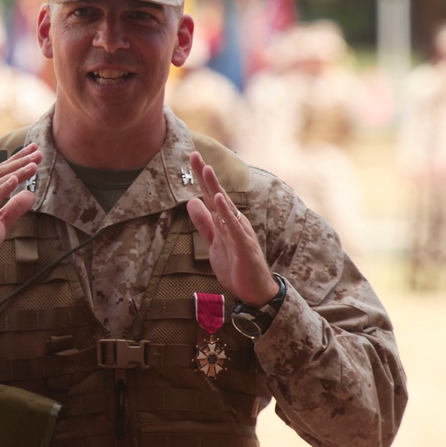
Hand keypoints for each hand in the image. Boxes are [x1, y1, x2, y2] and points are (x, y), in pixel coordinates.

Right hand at [0, 144, 41, 299]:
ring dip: (16, 172)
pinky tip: (15, 180)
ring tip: (33, 164)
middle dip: (20, 161)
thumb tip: (31, 194)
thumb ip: (14, 209)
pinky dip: (1, 189)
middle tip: (38, 151)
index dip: (17, 161)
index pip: (0, 173)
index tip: (34, 151)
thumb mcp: (0, 225)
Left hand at [185, 151, 277, 305]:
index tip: (191, 157)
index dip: (200, 177)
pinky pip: (234, 227)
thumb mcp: (213, 242)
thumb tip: (191, 202)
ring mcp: (240, 232)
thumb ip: (203, 223)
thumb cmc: (236, 266)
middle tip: (194, 154)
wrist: (254, 291)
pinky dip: (226, 212)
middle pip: (217, 194)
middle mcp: (234, 222)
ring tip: (206, 169)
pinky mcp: (244, 245)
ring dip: (215, 187)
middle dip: (205, 175)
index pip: (210, 195)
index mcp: (225, 220)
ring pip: (226, 206)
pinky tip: (219, 199)